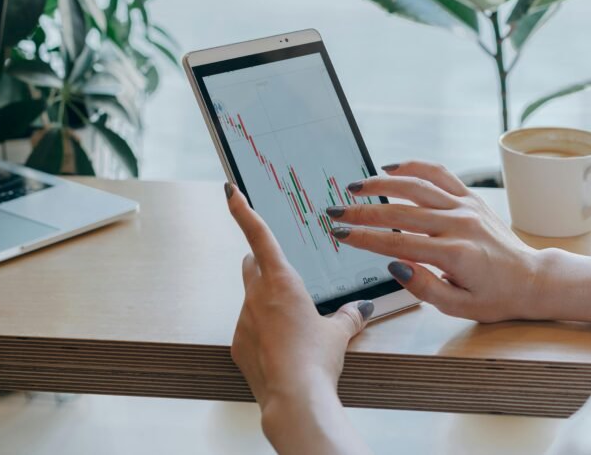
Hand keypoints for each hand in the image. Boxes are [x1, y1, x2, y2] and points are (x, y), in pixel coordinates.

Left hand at [226, 183, 372, 453]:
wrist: (295, 398)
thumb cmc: (317, 360)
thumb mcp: (339, 333)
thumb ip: (347, 316)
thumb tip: (360, 309)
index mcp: (281, 281)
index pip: (259, 236)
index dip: (243, 211)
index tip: (230, 192)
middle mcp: (256, 295)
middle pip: (252, 265)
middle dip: (262, 262)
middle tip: (278, 270)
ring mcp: (243, 319)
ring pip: (251, 299)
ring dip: (266, 303)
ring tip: (292, 326)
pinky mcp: (237, 344)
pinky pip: (248, 329)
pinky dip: (261, 332)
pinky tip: (280, 350)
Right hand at [331, 161, 542, 322]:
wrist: (533, 279)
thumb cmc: (496, 297)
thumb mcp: (459, 307)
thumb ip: (424, 288)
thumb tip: (394, 265)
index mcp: (454, 254)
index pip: (396, 242)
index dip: (364, 238)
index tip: (340, 234)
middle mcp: (459, 224)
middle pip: (399, 211)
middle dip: (362, 211)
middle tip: (336, 210)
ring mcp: (466, 206)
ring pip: (416, 186)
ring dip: (381, 183)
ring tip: (355, 186)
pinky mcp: (471, 198)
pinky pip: (439, 174)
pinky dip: (414, 167)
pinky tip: (391, 168)